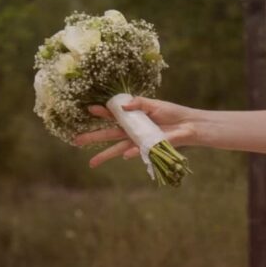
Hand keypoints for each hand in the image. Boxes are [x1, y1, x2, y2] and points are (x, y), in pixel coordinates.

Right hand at [73, 97, 198, 167]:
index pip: (112, 115)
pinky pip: (137, 151)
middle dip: (92, 138)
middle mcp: (131, 131)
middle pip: (107, 135)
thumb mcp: (154, 104)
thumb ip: (138, 103)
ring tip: (91, 163)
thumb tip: (122, 106)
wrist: (189, 125)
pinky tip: (126, 155)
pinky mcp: (148, 148)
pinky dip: (132, 153)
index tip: (89, 109)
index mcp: (131, 117)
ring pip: (116, 149)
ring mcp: (138, 141)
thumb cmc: (171, 113)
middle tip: (76, 141)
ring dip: (104, 156)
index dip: (101, 112)